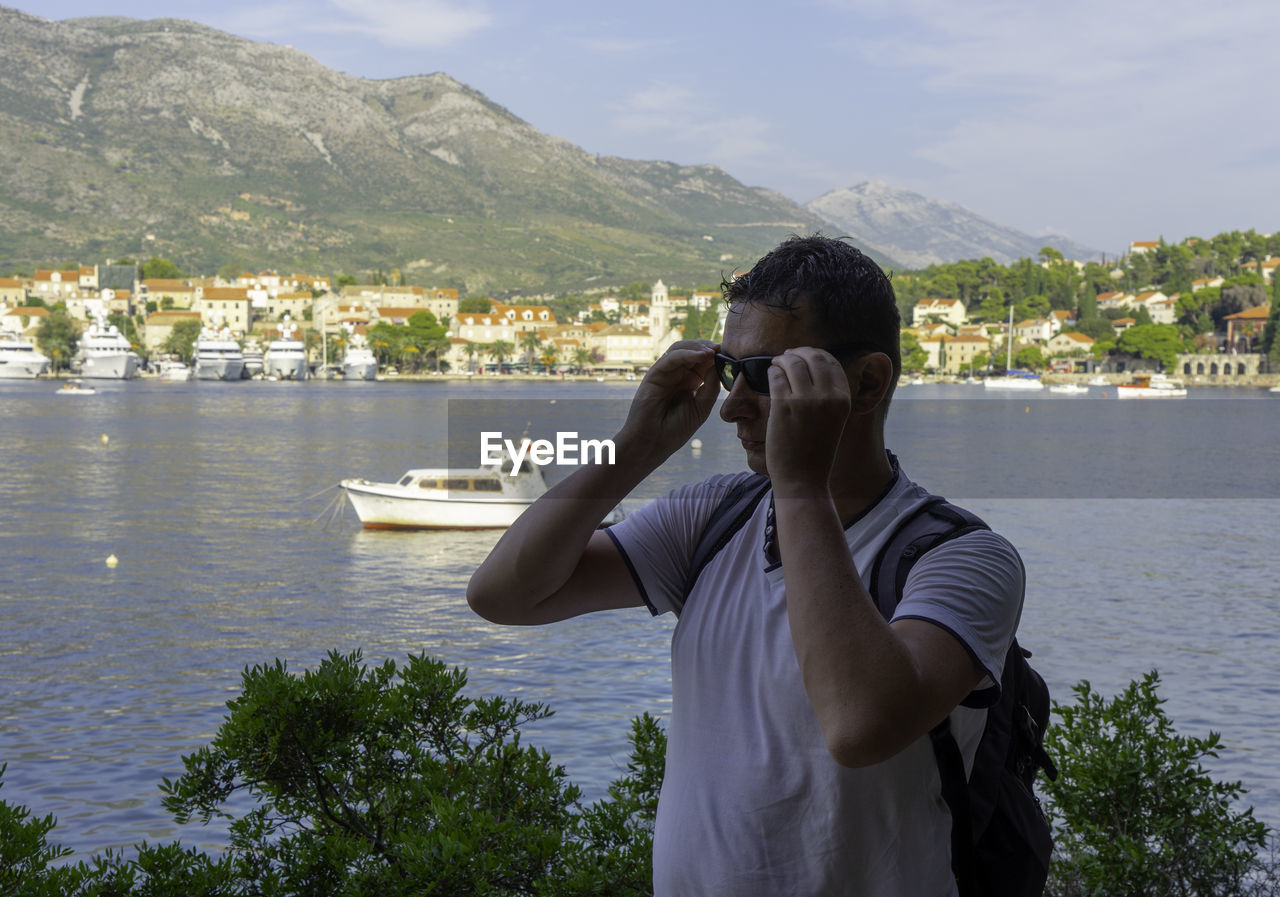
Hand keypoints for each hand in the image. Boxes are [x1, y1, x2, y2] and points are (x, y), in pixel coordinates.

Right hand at [617, 341, 719, 463]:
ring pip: (681, 349)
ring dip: (698, 347)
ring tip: (713, 350)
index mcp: (690, 382)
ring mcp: (665, 373)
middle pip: (692, 351)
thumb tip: (719, 364)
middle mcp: (677, 374)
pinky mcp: (654, 374)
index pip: (704, 361)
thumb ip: (711, 386)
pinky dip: (687, 354)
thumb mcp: (702, 407)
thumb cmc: (675, 429)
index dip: (717, 355)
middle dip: (709, 347)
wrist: (653, 443)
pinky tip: (701, 355)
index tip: (732, 354)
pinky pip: (671, 358)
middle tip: (723, 348)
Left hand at [765, 347, 850, 496]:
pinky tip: (770, 375)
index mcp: (843, 399)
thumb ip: (828, 396)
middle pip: (812, 357)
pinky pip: (775, 376)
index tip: (804, 355)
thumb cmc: (815, 451)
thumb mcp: (833, 420)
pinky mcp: (783, 406)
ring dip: (781, 359)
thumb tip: (812, 367)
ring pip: (792, 363)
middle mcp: (827, 397)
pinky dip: (771, 371)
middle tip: (787, 355)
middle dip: (798, 352)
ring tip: (775, 364)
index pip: (831, 362)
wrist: (803, 479)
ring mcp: (805, 400)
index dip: (815, 354)